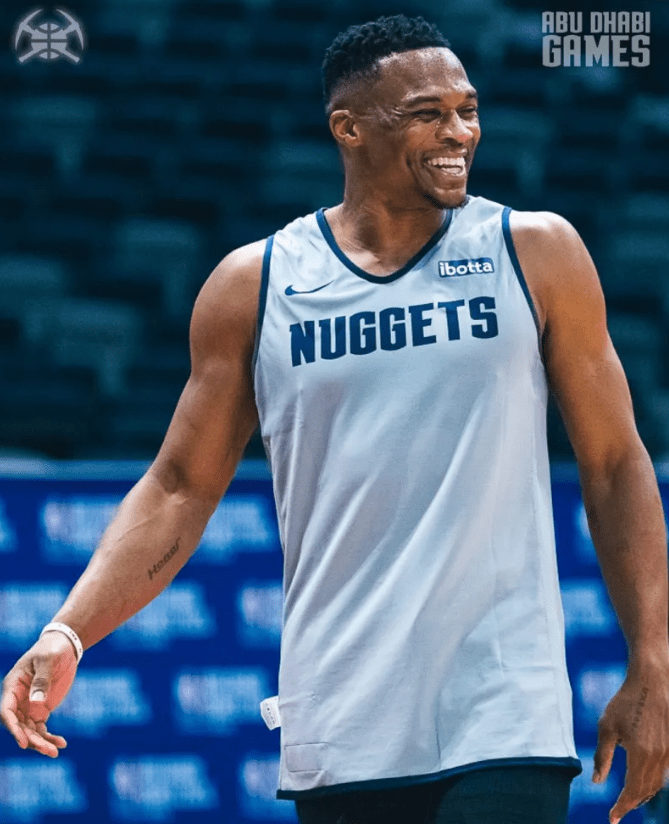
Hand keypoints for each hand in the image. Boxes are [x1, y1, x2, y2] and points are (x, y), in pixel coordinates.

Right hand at [0, 632, 78, 756]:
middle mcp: (17, 699)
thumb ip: (42, 679)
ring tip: (56, 751)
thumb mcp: (48, 660)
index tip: (23, 742)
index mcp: (13, 686)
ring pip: (30, 731)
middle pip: (18, 726)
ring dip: (41, 743)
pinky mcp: (41, 709)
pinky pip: (41, 728)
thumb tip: (36, 702)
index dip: (13, 728)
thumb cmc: (52, 649)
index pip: (6, 712)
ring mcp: (29, 706)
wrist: (64, 647)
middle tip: (48, 750)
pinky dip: (49, 737)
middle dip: (31, 740)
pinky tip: (61, 743)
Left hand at [593, 663, 668, 823]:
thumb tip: (596, 781)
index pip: (632, 791)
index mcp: (640, 754)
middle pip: (646, 792)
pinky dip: (652, 784)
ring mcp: (668, 753)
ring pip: (657, 785)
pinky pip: (663, 774)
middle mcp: (658, 757)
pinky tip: (641, 782)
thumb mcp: (606, 727)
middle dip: (631, 804)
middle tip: (617, 812)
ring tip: (628, 801)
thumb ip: (603, 756)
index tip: (612, 819)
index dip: (622, 807)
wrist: (651, 683)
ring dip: (642, 796)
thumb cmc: (625, 702)